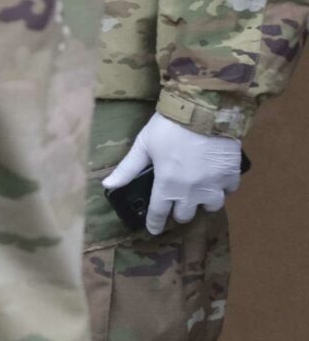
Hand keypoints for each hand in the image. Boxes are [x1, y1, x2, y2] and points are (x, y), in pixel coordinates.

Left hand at [105, 110, 243, 234]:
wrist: (205, 110)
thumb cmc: (169, 127)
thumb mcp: (143, 145)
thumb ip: (127, 168)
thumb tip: (107, 185)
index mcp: (167, 185)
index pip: (159, 213)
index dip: (155, 223)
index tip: (154, 230)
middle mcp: (191, 191)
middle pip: (187, 214)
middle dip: (181, 210)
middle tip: (178, 201)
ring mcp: (214, 185)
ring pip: (212, 206)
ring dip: (204, 202)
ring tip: (200, 192)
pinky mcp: (232, 175)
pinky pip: (230, 190)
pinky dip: (224, 187)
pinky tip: (217, 179)